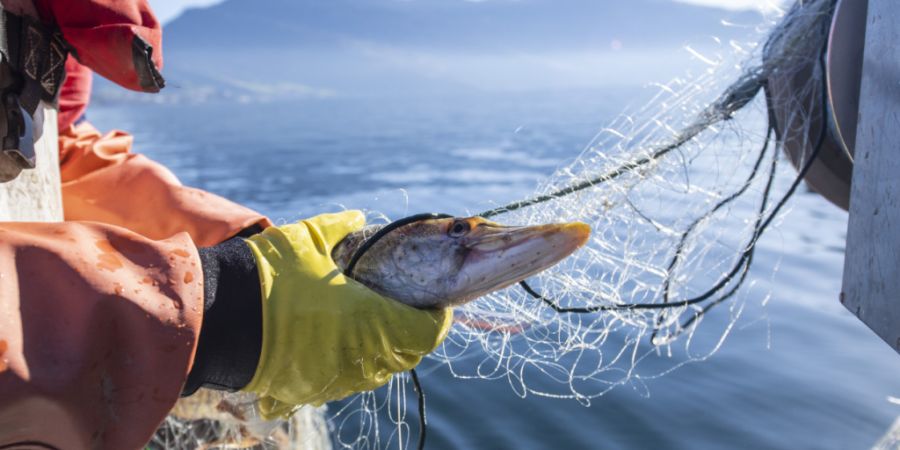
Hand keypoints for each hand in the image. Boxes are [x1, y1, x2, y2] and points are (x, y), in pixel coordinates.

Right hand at [241, 211, 451, 417]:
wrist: (216, 316)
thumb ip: (340, 228)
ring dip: (381, 349)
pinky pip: (344, 380)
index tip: (432, 303)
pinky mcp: (310, 391)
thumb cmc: (268, 275)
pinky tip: (336, 340)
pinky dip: (349, 361)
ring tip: (370, 322)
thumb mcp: (307, 240)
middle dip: (409, 332)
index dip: (436, 317)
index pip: (427, 331)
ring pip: (376, 371)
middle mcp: (361, 357)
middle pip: (406, 354)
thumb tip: (356, 218)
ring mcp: (336, 379)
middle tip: (402, 308)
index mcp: (370, 320)